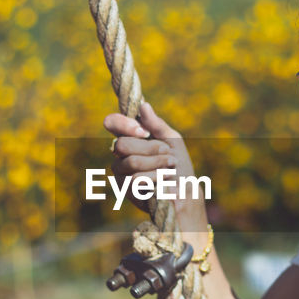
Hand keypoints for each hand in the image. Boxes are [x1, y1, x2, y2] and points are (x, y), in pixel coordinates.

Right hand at [103, 102, 207, 226]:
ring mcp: (120, 172)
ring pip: (131, 162)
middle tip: (167, 153)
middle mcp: (120, 154)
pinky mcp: (125, 190)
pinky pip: (135, 179)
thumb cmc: (179, 165)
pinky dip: (156, 177)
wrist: (186, 193)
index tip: (144, 131)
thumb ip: (157, 125)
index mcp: (130, 138)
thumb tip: (143, 106)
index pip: (112, 123)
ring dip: (157, 163)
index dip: (123, 124)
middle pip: (121, 144)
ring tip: (171, 167)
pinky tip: (165, 180)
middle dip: (150, 148)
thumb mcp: (172, 140)